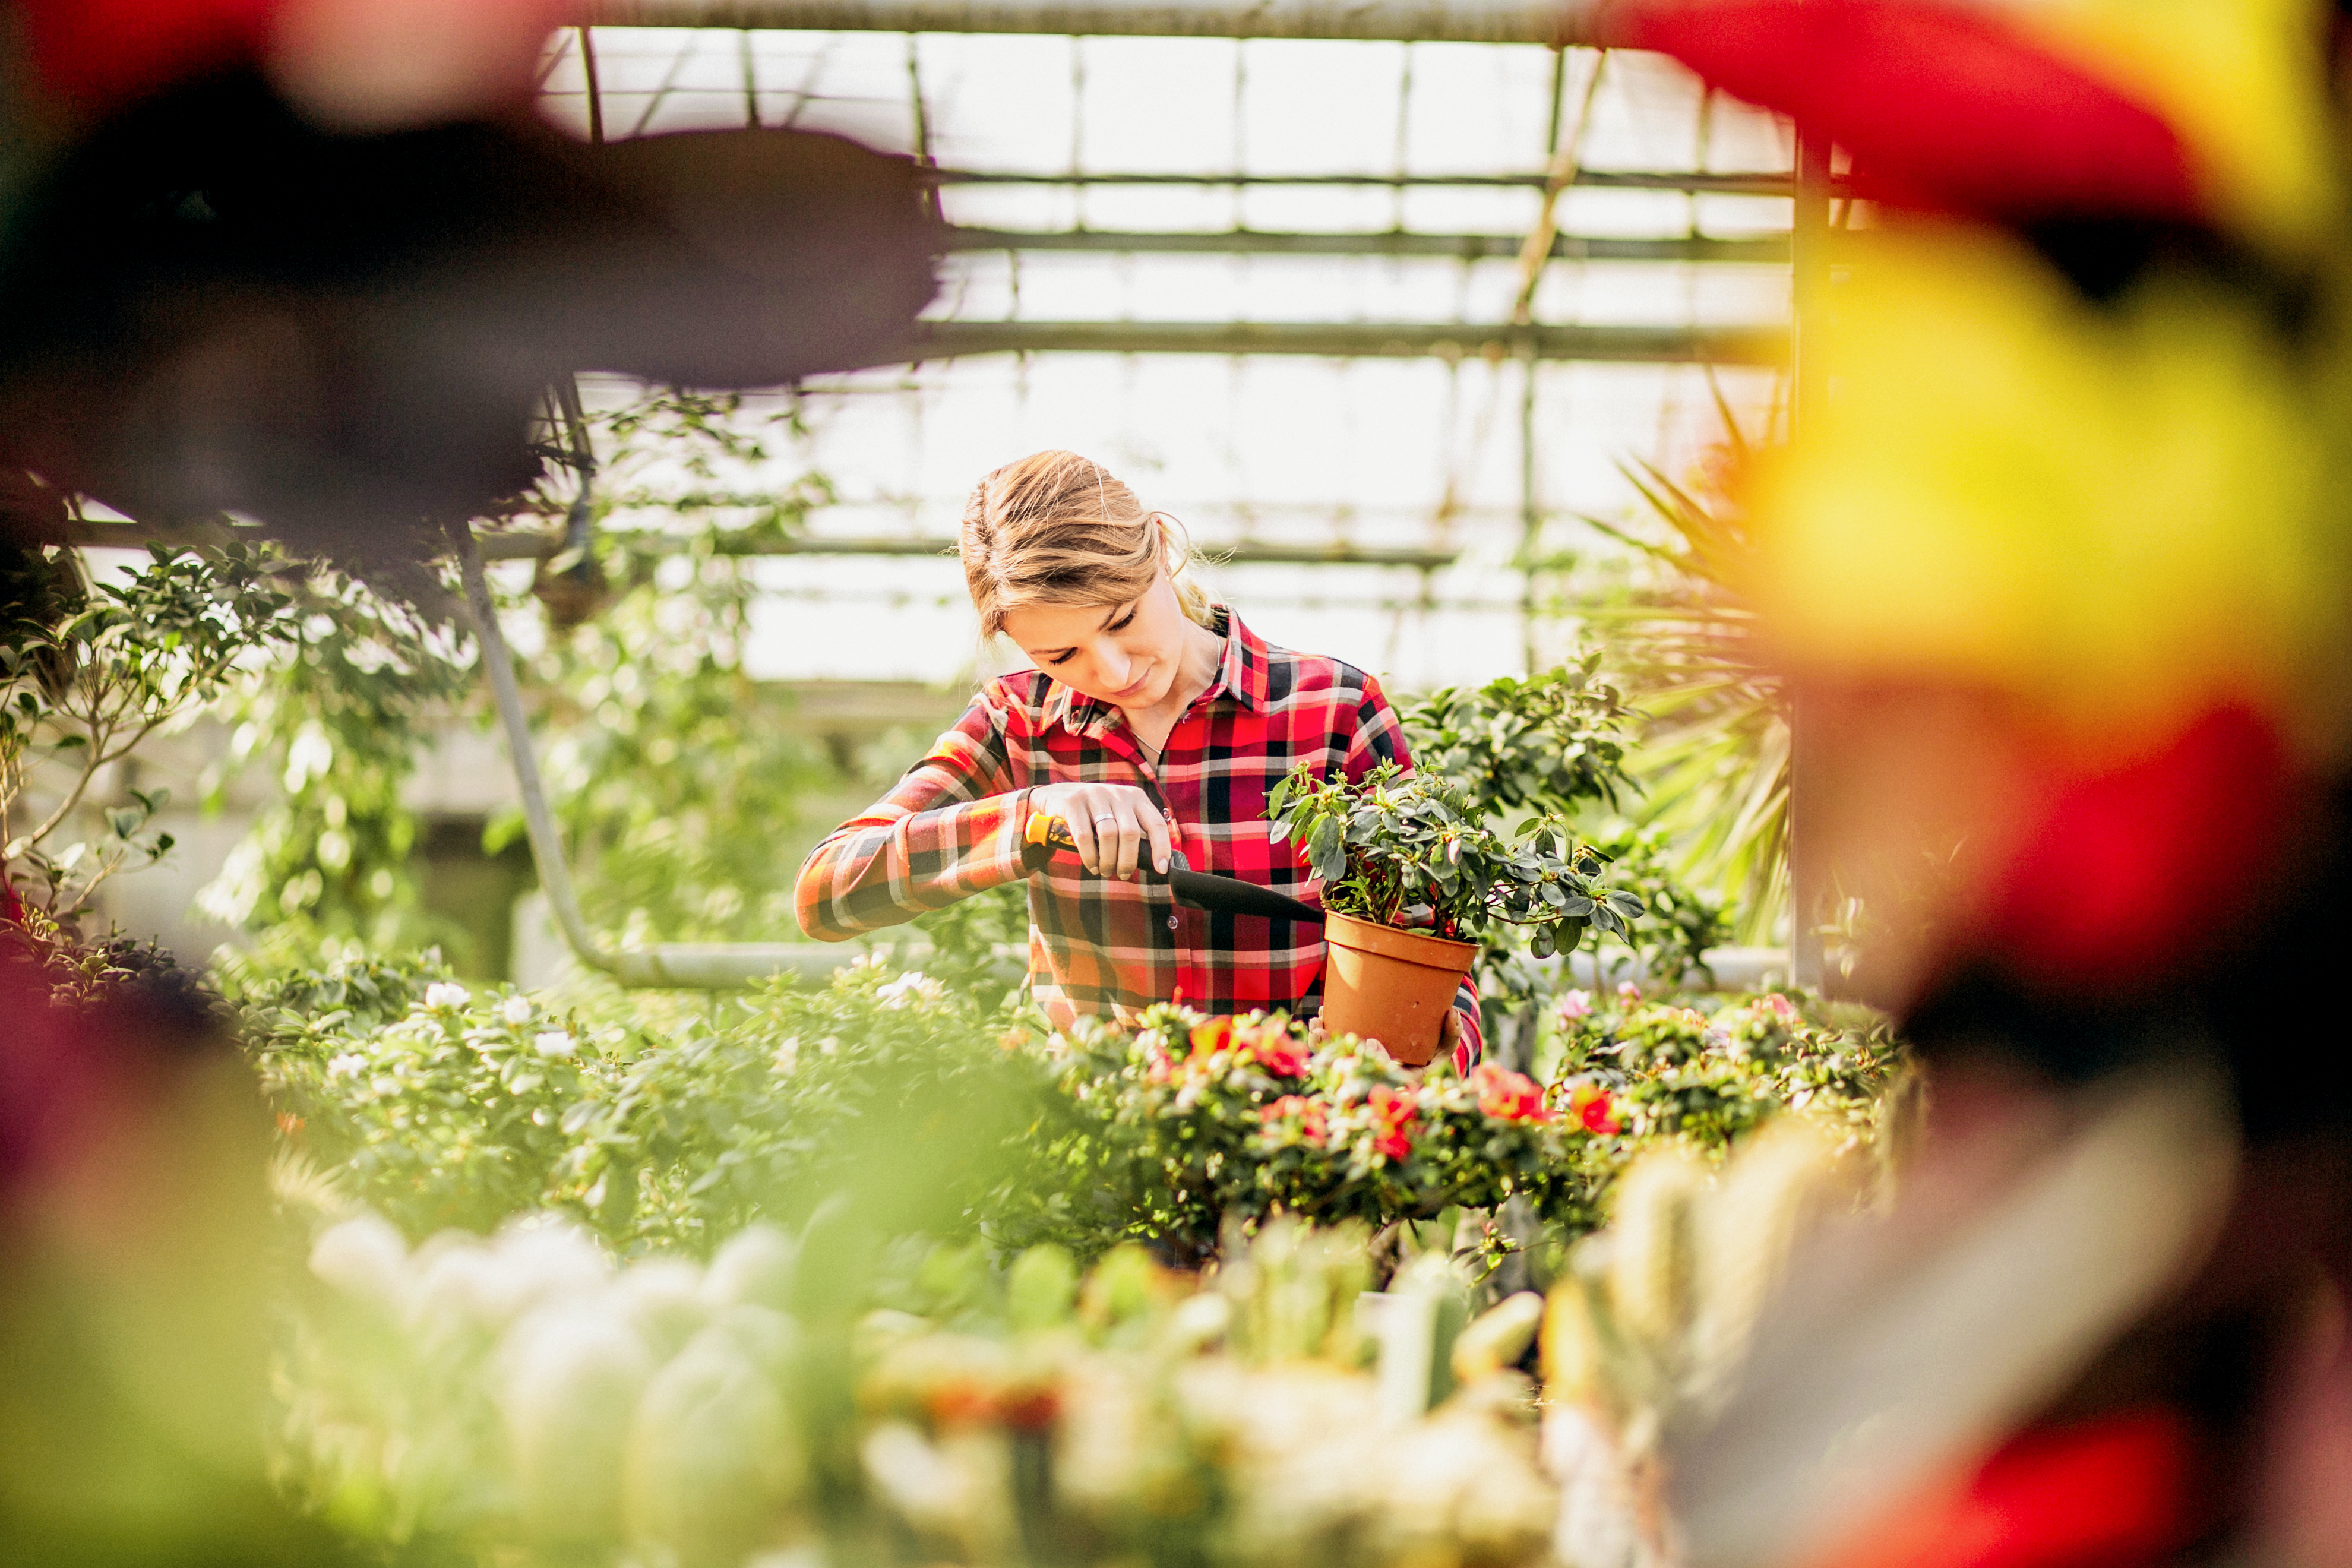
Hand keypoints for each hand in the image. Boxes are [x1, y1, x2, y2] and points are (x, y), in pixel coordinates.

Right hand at [1030, 781, 1172, 880]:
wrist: (1054, 797)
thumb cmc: (1092, 814)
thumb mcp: (1117, 815)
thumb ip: (1133, 830)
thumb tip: (1153, 860)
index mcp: (1135, 797)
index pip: (1156, 823)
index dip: (1161, 848)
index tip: (1161, 869)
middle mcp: (1117, 793)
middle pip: (1131, 833)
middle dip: (1128, 860)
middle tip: (1122, 874)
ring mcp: (1094, 795)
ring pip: (1109, 835)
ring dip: (1108, 860)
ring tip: (1105, 871)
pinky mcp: (1073, 802)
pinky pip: (1085, 836)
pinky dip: (1090, 856)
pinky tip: (1092, 865)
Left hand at [1305, 1007, 1459, 1069]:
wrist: (1416, 1069)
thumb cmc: (1430, 1058)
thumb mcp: (1445, 1049)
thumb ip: (1451, 1033)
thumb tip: (1452, 1013)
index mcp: (1400, 1082)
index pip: (1387, 1075)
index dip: (1377, 1060)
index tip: (1371, 1041)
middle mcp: (1377, 1083)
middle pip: (1353, 1071)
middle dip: (1336, 1050)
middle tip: (1324, 1030)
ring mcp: (1362, 1076)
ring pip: (1337, 1065)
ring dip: (1322, 1046)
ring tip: (1316, 1024)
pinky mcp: (1351, 1067)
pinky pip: (1332, 1059)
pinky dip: (1322, 1044)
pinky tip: (1316, 1025)